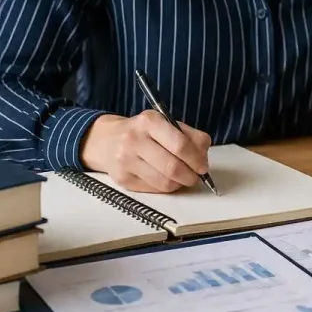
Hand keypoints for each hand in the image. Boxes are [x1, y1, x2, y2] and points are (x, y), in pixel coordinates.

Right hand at [80, 111, 211, 192]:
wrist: (108, 140)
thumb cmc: (144, 132)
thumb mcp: (166, 123)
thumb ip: (190, 136)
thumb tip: (203, 157)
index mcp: (149, 121)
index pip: (180, 144)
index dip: (196, 159)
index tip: (203, 166)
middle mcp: (134, 139)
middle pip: (172, 167)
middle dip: (190, 175)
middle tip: (196, 176)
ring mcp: (125, 160)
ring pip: (164, 183)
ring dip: (179, 183)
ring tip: (181, 177)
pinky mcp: (122, 179)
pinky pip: (153, 189)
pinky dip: (165, 187)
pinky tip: (165, 178)